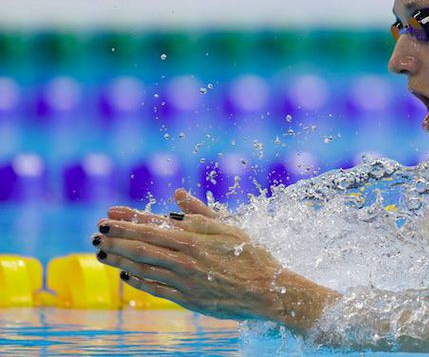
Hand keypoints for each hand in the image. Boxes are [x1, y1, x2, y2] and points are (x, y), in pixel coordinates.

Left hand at [94, 188, 334, 328]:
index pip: (152, 225)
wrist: (267, 290)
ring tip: (101, 252)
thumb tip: (177, 194)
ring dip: (119, 258)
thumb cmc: (251, 255)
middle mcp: (185, 257)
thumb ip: (199, 212)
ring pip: (143, 266)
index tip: (107, 216)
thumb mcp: (228, 228)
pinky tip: (126, 274)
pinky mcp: (187, 297)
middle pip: (141, 245)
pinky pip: (155, 287)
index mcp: (194, 237)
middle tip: (96, 233)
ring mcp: (184, 279)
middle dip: (116, 238)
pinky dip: (138, 281)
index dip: (127, 220)